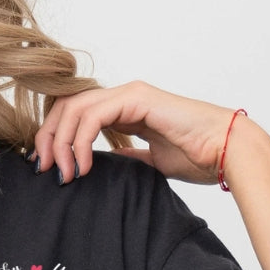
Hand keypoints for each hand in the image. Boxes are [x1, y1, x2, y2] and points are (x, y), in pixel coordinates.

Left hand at [30, 80, 249, 185]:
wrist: (224, 152)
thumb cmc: (196, 158)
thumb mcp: (148, 162)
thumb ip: (125, 158)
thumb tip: (107, 166)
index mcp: (124, 110)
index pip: (73, 115)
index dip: (54, 140)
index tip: (48, 171)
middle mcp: (123, 97)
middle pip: (66, 107)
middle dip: (47, 139)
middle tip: (45, 171)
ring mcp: (130, 95)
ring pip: (74, 108)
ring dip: (60, 143)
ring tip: (64, 174)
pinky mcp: (137, 99)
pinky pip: (93, 115)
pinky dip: (80, 142)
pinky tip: (83, 167)